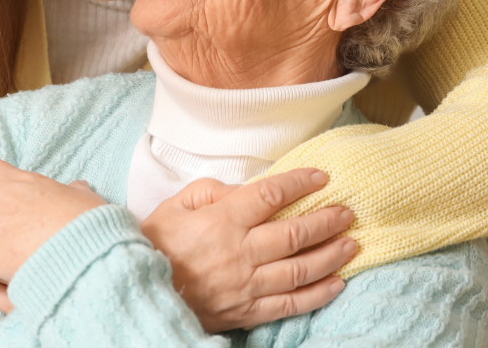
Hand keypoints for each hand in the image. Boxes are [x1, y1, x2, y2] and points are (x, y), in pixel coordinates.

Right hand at [141, 168, 356, 332]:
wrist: (136, 290)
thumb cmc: (155, 243)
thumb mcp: (175, 205)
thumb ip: (212, 191)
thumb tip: (247, 188)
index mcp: (221, 220)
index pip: (270, 195)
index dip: (299, 183)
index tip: (321, 176)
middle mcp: (239, 252)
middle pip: (294, 233)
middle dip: (326, 220)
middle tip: (347, 211)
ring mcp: (245, 285)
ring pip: (299, 269)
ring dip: (330, 255)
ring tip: (351, 243)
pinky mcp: (246, 312)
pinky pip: (289, 304)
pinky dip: (317, 294)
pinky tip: (338, 283)